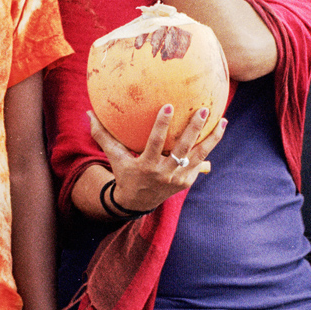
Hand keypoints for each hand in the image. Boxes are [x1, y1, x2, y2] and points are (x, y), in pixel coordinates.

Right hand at [90, 102, 225, 218]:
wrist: (137, 203)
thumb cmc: (125, 174)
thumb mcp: (114, 157)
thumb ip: (102, 136)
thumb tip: (88, 113)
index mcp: (146, 166)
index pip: (155, 143)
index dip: (162, 126)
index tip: (169, 106)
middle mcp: (164, 173)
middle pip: (183, 150)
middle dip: (194, 129)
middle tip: (203, 109)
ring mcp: (178, 179)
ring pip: (199, 156)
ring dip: (212, 138)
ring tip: (222, 120)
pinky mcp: (187, 181)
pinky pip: (200, 162)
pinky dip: (210, 147)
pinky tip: (218, 129)